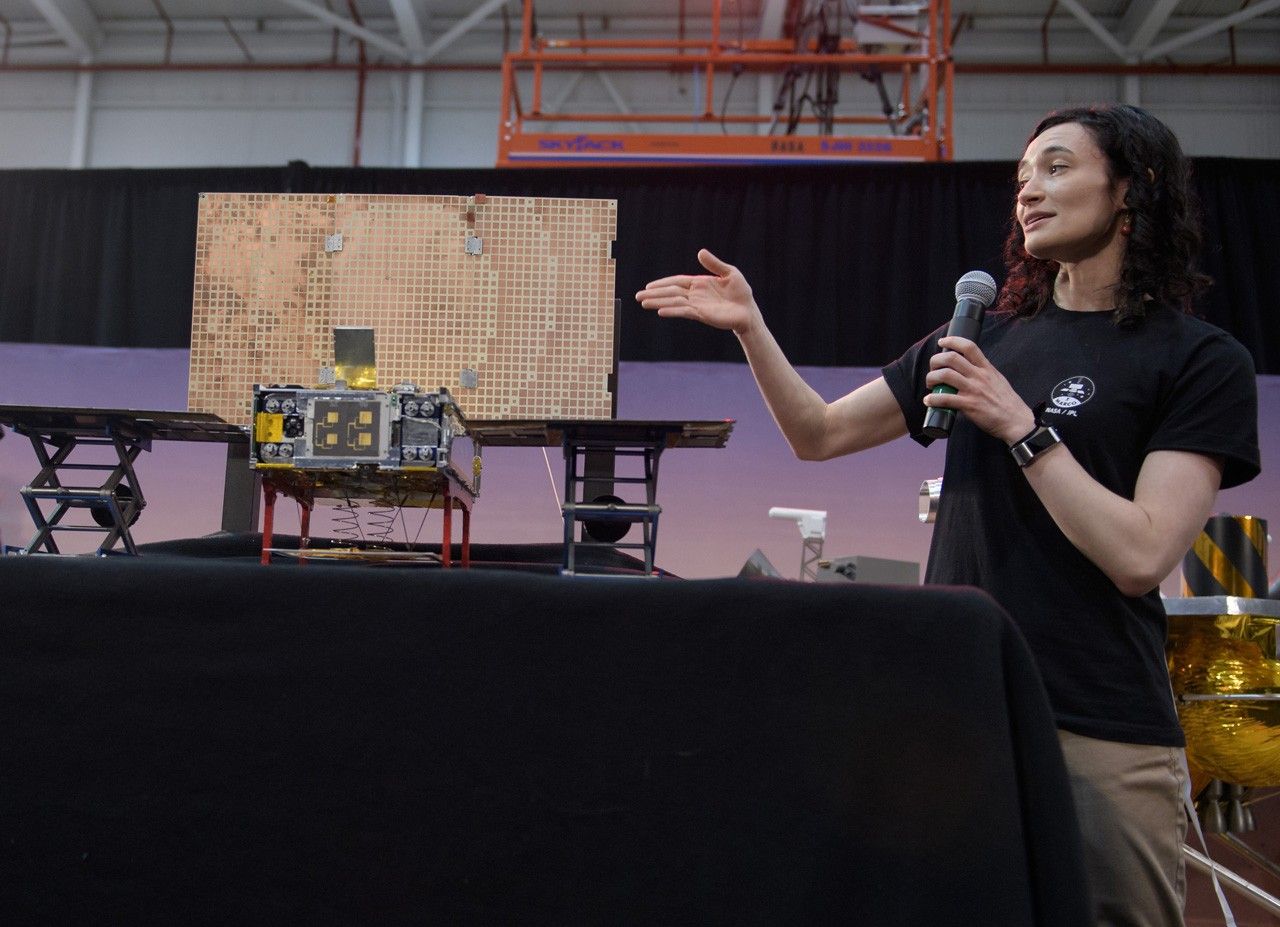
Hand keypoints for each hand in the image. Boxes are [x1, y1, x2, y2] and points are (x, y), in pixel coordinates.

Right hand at [635, 249, 760, 335]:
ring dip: (658, 302)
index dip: (662, 283)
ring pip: (674, 302)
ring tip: (643, 303)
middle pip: (671, 292)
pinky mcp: (702, 315)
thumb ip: (714, 264)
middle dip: (654, 294)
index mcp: (699, 284)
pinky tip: (661, 311)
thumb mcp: (729, 272)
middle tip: (637, 297)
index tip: (648, 286)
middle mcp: (695, 295)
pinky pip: (684, 312)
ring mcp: (697, 305)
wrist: (748, 311)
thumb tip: (700, 252)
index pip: (676, 282)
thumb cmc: (741, 292)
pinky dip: (672, 311)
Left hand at [924, 336, 1035, 443]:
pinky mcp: (969, 405)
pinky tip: (928, 401)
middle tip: (933, 369)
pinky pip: (945, 399)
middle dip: (936, 360)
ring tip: (930, 384)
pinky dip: (933, 399)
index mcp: (986, 368)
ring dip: (932, 378)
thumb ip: (984, 372)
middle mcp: (979, 376)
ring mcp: (973, 390)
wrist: (1015, 421)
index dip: (952, 341)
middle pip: (951, 358)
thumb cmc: (1006, 402)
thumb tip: (969, 368)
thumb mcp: (997, 379)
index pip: (969, 347)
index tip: (942, 342)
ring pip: (945, 375)